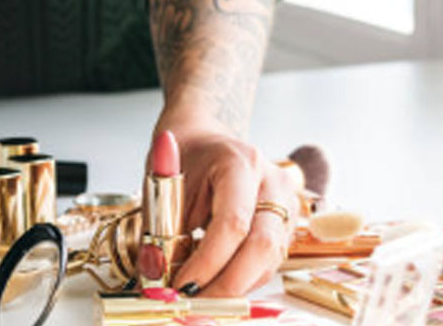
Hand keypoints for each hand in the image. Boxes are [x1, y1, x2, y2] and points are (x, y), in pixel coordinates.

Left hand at [164, 132, 299, 296]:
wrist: (205, 140)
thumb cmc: (184, 159)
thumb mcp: (163, 188)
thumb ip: (162, 232)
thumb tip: (156, 275)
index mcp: (240, 163)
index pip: (233, 224)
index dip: (207, 263)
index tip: (180, 285)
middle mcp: (272, 182)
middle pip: (262, 247)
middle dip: (226, 284)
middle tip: (193, 302)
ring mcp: (286, 202)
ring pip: (269, 260)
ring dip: (233, 286)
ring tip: (198, 293)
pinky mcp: (286, 223)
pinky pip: (269, 262)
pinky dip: (242, 278)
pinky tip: (216, 280)